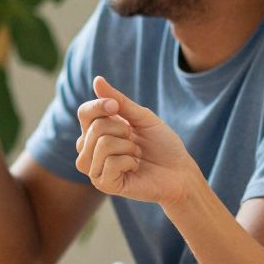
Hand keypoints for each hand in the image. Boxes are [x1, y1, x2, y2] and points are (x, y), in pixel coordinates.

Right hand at [74, 76, 200, 208]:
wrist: (179, 171)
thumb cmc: (162, 144)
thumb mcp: (141, 117)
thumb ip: (118, 101)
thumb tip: (97, 80)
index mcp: (97, 132)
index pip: (84, 113)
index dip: (100, 105)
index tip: (117, 107)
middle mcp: (90, 150)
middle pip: (95, 127)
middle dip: (123, 130)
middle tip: (135, 141)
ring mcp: (95, 169)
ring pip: (102, 144)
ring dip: (127, 146)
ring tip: (135, 154)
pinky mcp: (104, 184)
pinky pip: (110, 163)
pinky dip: (129, 161)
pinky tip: (134, 167)